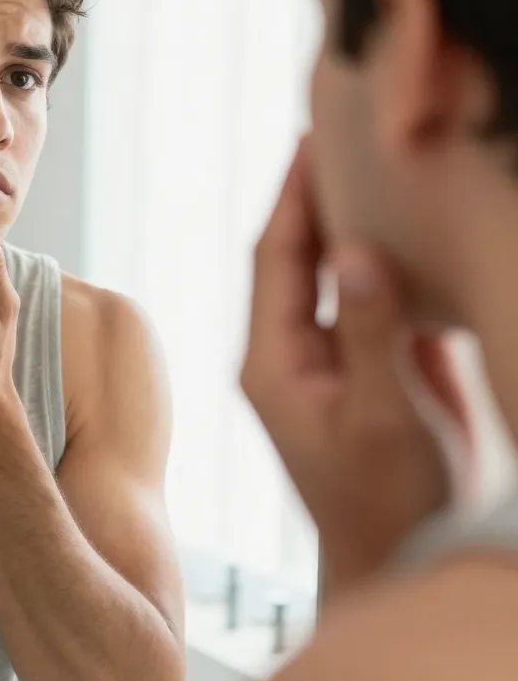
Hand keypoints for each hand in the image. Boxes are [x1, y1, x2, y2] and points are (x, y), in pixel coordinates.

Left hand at [239, 139, 473, 592]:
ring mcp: (327, 352)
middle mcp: (290, 346)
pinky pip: (368, 292)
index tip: (312, 136)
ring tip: (371, 157)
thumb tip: (355, 251)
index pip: (276, 256)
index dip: (292, 195)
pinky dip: (384, 254)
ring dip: (347, 216)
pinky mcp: (366, 360)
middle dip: (313, 192)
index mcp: (272, 358)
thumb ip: (369, 336)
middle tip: (340, 127)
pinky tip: (408, 219)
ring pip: (331, 268)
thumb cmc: (383, 501)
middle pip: (295, 251)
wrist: (398, 553)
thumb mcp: (379, 419)